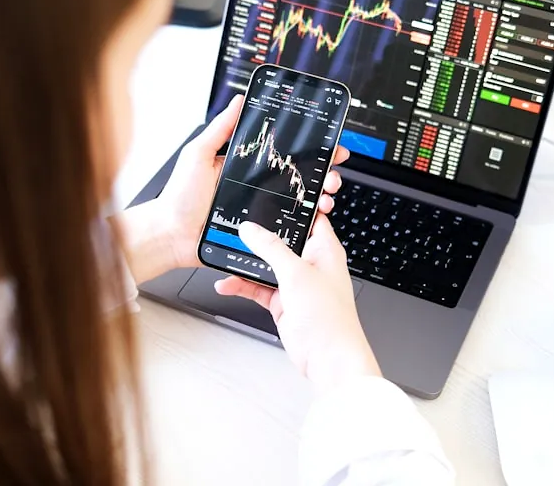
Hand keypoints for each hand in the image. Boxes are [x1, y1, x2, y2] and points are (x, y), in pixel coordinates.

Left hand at [153, 94, 350, 270]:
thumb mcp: (198, 154)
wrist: (171, 236)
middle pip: (299, 177)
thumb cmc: (179, 197)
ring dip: (320, 198)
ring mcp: (259, 210)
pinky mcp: (260, 232)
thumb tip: (238, 100)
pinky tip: (315, 218)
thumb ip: (219, 129)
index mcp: (244, 166)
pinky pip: (288, 228)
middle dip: (324, 174)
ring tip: (327, 196)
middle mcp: (255, 187)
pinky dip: (306, 223)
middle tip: (334, 173)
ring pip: (299, 203)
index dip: (309, 149)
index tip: (329, 144)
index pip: (283, 153)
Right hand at [214, 216, 380, 392]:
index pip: (309, 218)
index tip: (270, 195)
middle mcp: (311, 264)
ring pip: (267, 266)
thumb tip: (252, 229)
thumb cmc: (330, 318)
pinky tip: (227, 285)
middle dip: (260, 237)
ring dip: (247, 264)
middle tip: (236, 226)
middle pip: (282, 241)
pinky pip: (259, 288)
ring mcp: (297, 284)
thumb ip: (272, 249)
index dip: (293, 206)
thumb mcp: (296, 273)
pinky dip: (243, 286)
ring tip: (224, 257)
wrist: (328, 358)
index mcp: (325, 250)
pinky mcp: (284, 303)